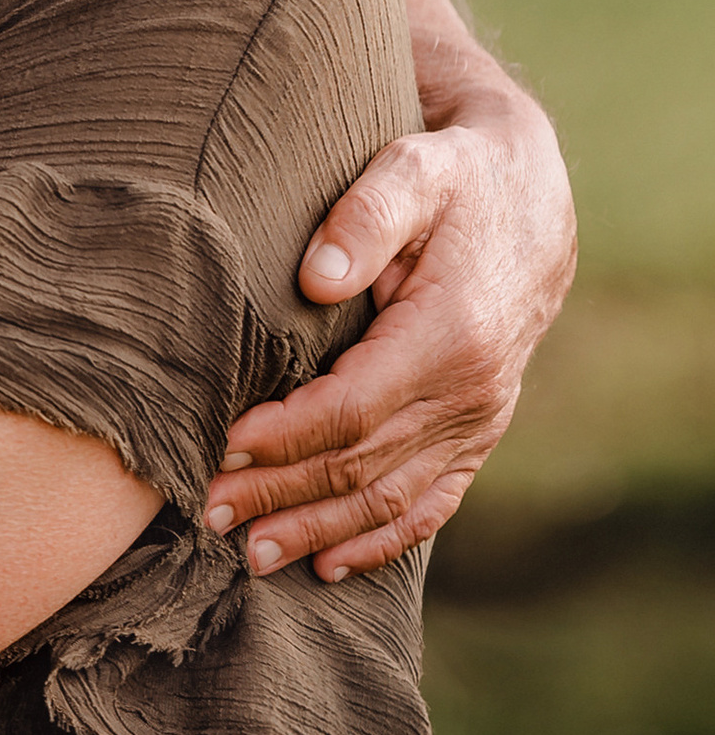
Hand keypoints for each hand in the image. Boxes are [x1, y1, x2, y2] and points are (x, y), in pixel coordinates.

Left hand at [206, 91, 577, 579]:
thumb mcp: (415, 169)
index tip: (218, 446)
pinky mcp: (479, 431)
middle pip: (360, 464)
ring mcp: (480, 419)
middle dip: (280, 493)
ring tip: (250, 555)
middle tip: (206, 510)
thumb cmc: (456, 177)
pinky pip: (433, 502)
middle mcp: (472, 391)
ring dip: (318, 530)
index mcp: (450, 335)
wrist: (529, 198)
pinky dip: (382, 540)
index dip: (282, 437)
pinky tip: (329, 564)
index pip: (351, 409)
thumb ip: (366, 214)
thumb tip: (316, 276)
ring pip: (391, 497)